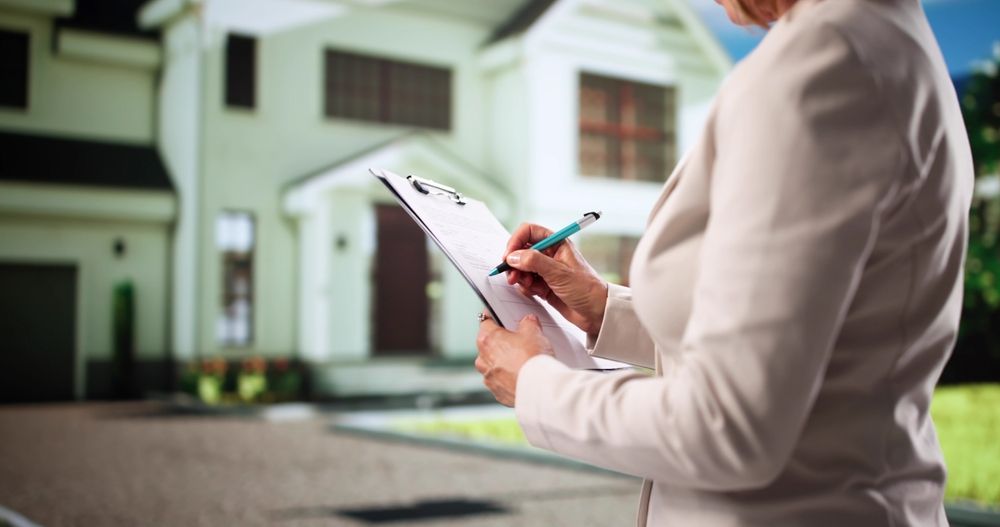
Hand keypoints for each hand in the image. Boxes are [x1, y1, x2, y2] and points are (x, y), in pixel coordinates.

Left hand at [475, 313, 553, 406]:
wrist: (540, 388)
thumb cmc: (532, 359)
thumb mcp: (534, 332)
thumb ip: (528, 323)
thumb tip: (528, 322)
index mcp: (487, 340)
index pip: (485, 322)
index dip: (493, 317)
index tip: (497, 316)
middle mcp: (483, 359)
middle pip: (487, 345)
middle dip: (500, 342)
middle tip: (517, 340)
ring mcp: (489, 378)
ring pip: (492, 365)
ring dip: (502, 361)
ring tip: (521, 360)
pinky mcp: (497, 393)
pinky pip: (500, 381)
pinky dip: (508, 378)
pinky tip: (522, 375)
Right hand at [503, 223, 608, 337]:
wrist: (597, 313)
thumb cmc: (586, 289)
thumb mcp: (559, 273)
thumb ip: (534, 262)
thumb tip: (513, 256)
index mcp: (557, 243)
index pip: (529, 232)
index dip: (516, 241)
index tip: (509, 255)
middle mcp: (550, 254)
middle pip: (522, 251)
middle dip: (514, 262)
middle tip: (512, 275)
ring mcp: (546, 270)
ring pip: (522, 267)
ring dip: (519, 276)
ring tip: (525, 284)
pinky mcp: (544, 285)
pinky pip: (526, 282)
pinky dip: (526, 287)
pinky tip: (535, 292)